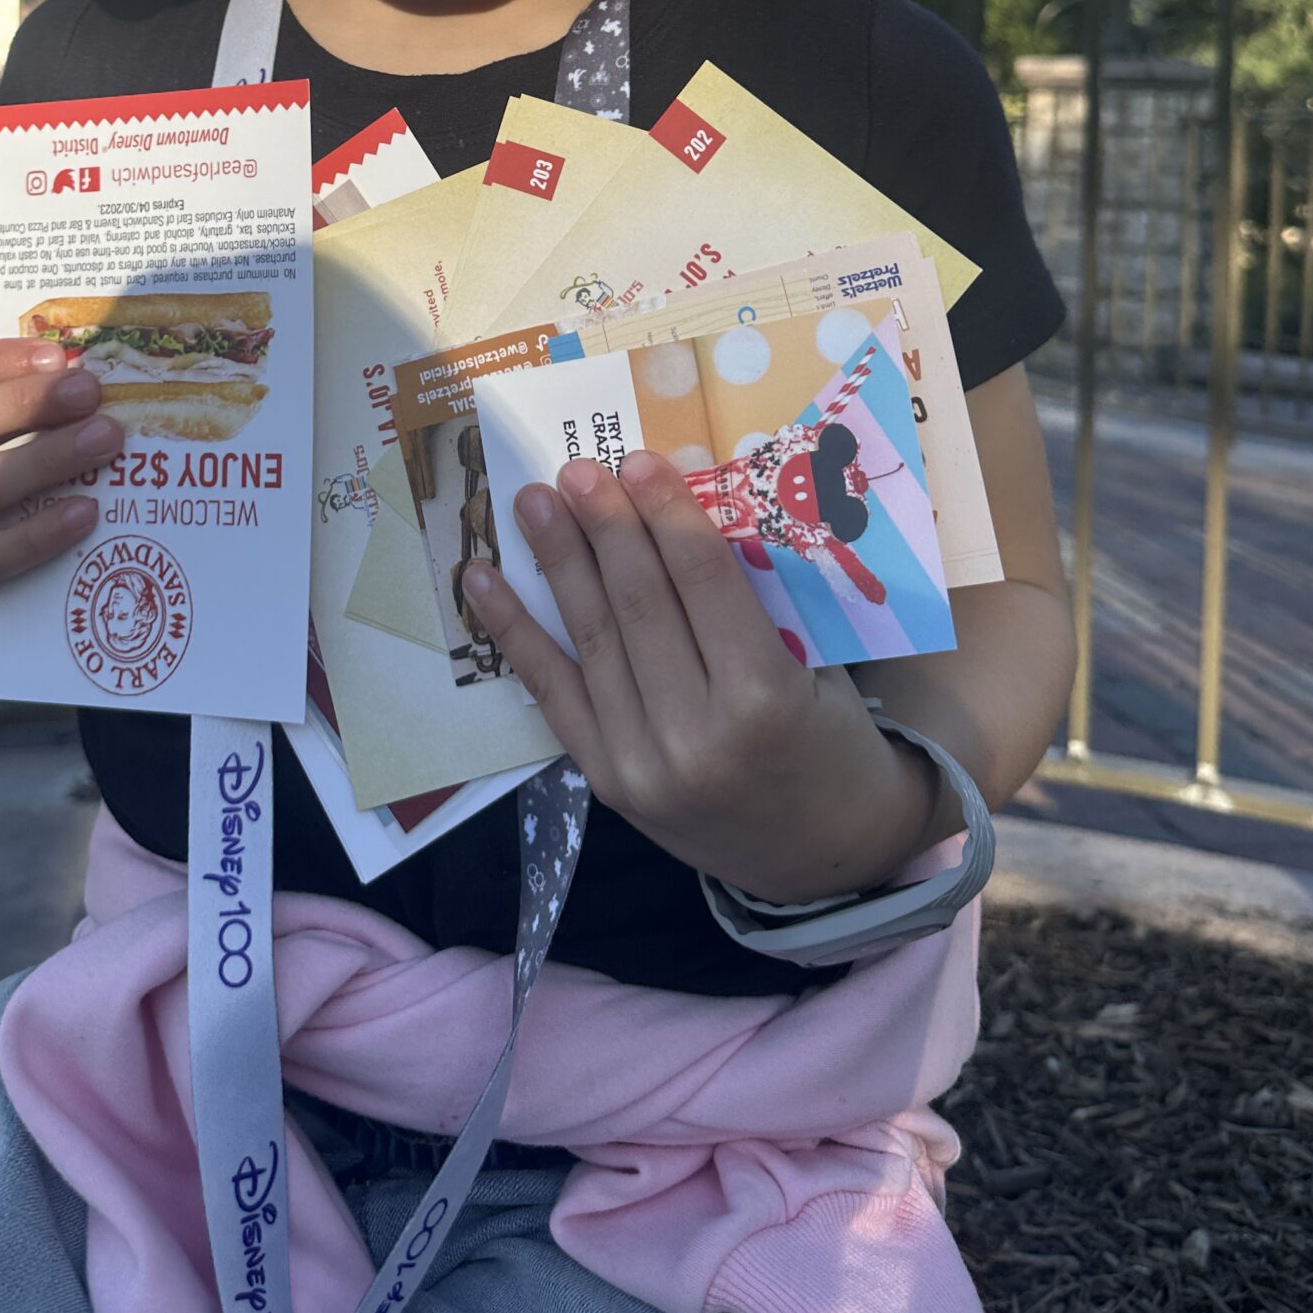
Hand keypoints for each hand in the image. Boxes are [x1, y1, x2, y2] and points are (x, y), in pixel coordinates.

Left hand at [464, 450, 938, 902]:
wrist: (820, 853)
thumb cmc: (830, 740)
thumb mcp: (816, 665)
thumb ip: (753, 597)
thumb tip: (681, 502)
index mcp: (764, 698)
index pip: (704, 582)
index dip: (667, 514)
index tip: (638, 460)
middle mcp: (696, 734)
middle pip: (639, 605)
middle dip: (604, 527)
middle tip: (576, 468)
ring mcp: (641, 762)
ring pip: (592, 639)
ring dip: (558, 562)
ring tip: (532, 501)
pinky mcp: (605, 779)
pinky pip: (553, 693)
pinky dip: (514, 632)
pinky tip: (483, 581)